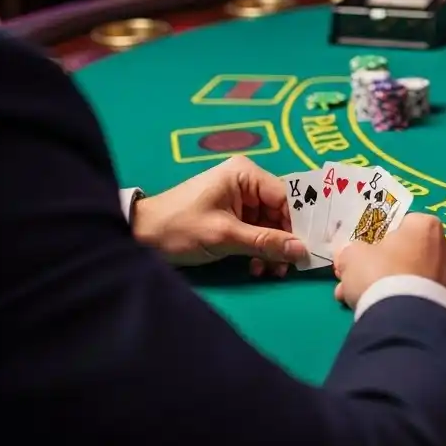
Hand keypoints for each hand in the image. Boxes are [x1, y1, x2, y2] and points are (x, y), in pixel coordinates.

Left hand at [131, 156, 306, 274]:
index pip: (286, 196)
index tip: (306, 250)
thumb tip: (302, 251)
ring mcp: (238, 198)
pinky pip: (256, 230)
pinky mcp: (231, 215)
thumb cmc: (180, 228)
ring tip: (268, 272)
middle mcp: (245, 181)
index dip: (298, 224)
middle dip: (283, 240)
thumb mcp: (225, 236)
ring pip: (270, 224)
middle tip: (285, 268)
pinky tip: (255, 267)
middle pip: (280, 211)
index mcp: (245, 174)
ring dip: (271, 249)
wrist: (139, 237)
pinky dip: (258, 249)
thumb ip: (265, 242)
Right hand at [332, 214, 445, 308]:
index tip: (364, 256)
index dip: (380, 241)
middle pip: (409, 254)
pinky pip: (425, 302)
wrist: (407, 322)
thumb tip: (347, 256)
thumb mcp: (352, 258)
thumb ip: (350, 253)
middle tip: (358, 284)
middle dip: (384, 269)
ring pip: (416, 281)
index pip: (403, 225)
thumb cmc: (381, 274)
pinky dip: (408, 307)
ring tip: (363, 306)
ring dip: (393, 290)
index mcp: (425, 226)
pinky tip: (386, 319)